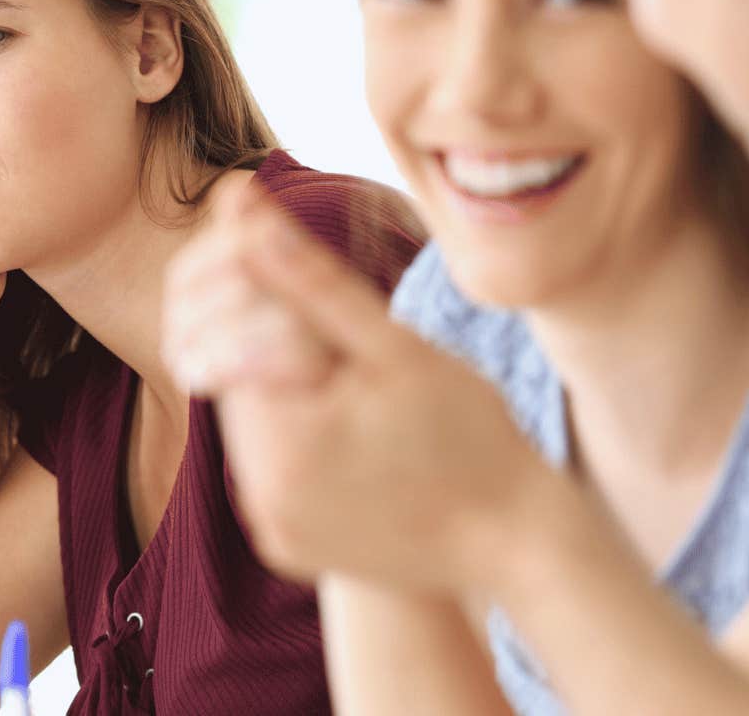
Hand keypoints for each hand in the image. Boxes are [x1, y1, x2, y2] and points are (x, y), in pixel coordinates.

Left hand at [168, 186, 556, 595]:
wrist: (517, 544)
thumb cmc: (471, 434)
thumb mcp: (394, 346)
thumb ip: (309, 276)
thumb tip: (236, 205)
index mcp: (283, 444)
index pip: (231, 330)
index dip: (265, 284)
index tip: (321, 277)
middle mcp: (260, 497)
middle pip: (235, 375)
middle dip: (276, 334)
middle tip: (355, 337)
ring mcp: (272, 526)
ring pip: (251, 419)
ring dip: (287, 380)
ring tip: (366, 387)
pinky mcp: (287, 543)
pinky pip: (271, 466)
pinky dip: (299, 433)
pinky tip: (360, 431)